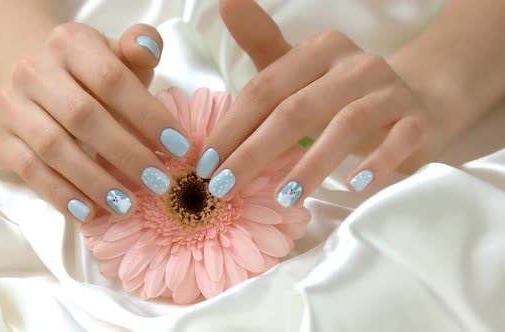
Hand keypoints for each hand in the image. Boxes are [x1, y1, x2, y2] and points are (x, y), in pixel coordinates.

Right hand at [0, 23, 190, 221]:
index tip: (179, 148)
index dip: (147, 116)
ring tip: (129, 205)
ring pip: (54, 148)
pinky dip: (61, 195)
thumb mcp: (113, 54)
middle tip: (159, 182)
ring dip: (95, 181)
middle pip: (83, 117)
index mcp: (70, 43)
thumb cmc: (84, 71)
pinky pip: (30, 171)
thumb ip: (137, 49)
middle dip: (126, 154)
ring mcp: (11, 106)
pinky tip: (90, 213)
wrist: (21, 71)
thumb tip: (150, 45)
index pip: (111, 79)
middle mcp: (34, 71)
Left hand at [197, 0, 445, 206]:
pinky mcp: (418, 120)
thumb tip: (225, 1)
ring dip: (311, 165)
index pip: (266, 89)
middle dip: (255, 152)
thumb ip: (262, 44)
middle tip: (225, 188)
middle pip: (297, 109)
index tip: (205, 165)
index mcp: (319, 50)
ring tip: (283, 197)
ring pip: (346, 124)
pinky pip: (399, 141)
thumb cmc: (344, 91)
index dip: (232, 127)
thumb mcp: (302, 68)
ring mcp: (389, 91)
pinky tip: (353, 186)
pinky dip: (377, 163)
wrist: (420, 98)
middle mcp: (354, 65)